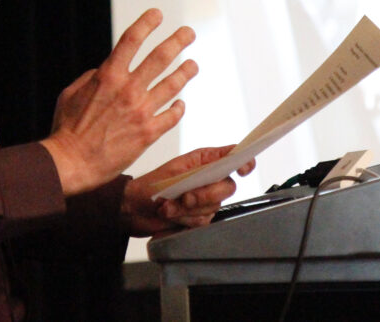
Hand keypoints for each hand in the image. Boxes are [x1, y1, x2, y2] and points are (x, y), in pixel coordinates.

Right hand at [41, 9, 197, 195]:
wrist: (71, 163)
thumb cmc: (67, 130)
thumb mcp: (71, 93)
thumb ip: (92, 77)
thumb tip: (106, 70)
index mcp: (108, 76)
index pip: (131, 40)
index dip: (146, 23)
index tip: (157, 15)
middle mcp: (128, 89)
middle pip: (161, 56)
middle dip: (179, 41)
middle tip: (189, 32)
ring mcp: (141, 110)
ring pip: (173, 83)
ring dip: (186, 71)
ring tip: (193, 65)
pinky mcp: (149, 133)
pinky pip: (172, 116)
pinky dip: (179, 107)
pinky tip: (181, 103)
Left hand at [121, 146, 256, 236]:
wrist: (135, 209)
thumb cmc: (152, 184)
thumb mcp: (176, 170)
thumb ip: (203, 165)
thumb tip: (226, 157)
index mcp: (206, 161)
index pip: (234, 158)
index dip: (245, 162)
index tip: (242, 169)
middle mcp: (210, 179)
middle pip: (228, 187)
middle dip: (204, 195)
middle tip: (184, 197)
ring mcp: (206, 199)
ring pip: (213, 207)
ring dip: (187, 209)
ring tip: (168, 205)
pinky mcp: (200, 217)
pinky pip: (202, 221)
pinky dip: (184, 219)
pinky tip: (171, 213)